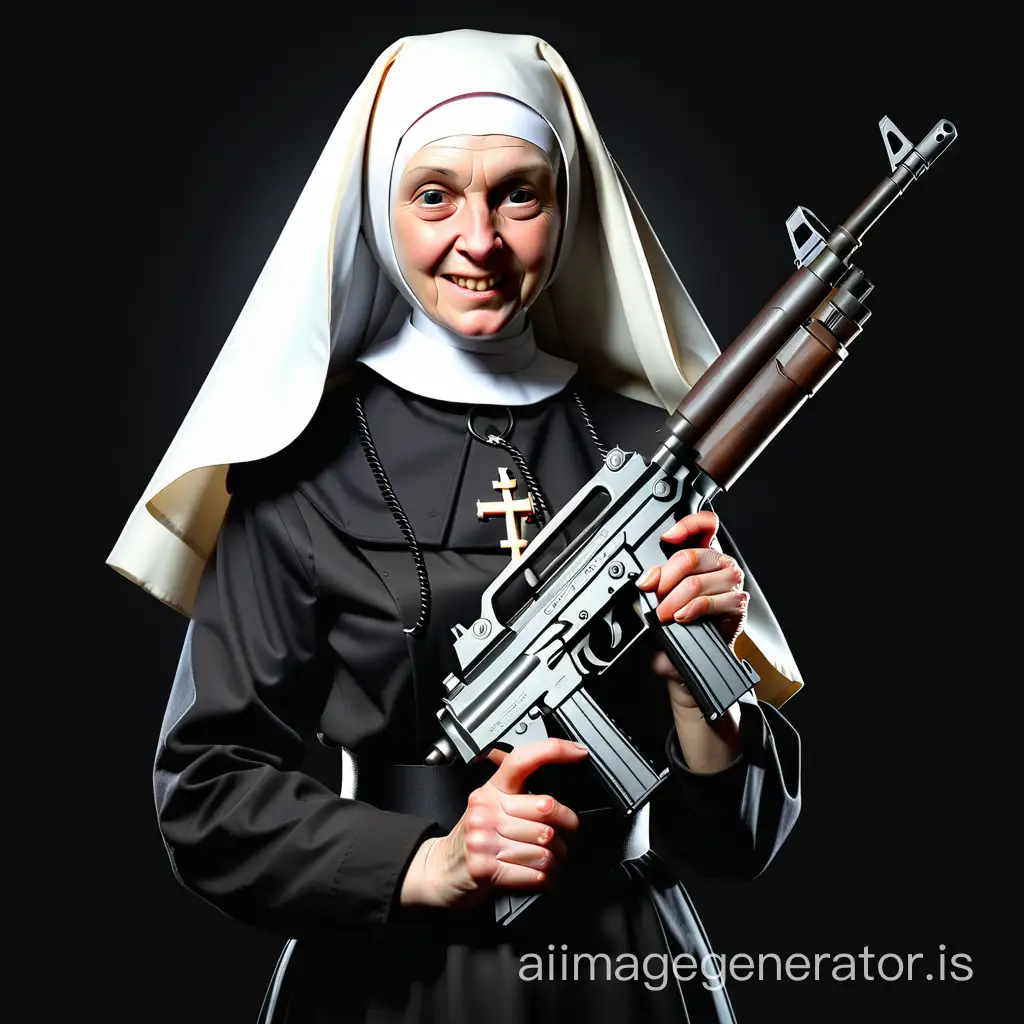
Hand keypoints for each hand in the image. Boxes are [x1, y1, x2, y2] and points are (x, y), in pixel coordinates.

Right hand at [400, 738, 586, 910]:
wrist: (440, 872)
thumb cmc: (474, 839)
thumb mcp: (489, 807)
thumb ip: (517, 794)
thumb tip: (557, 781)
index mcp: (492, 790)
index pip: (522, 759)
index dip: (554, 750)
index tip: (578, 752)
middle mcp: (486, 810)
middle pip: (547, 809)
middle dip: (567, 827)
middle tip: (567, 837)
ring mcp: (484, 839)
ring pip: (545, 846)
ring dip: (557, 860)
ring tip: (550, 861)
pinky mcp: (485, 868)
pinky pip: (535, 873)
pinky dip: (545, 879)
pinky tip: (539, 876)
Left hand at [636, 510, 748, 710]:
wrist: (697, 650)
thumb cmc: (682, 617)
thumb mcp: (665, 592)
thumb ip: (657, 578)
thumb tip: (646, 579)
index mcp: (705, 551)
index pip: (706, 524)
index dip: (687, 525)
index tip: (667, 537)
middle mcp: (721, 562)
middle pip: (689, 556)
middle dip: (664, 579)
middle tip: (655, 596)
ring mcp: (732, 581)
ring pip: (694, 582)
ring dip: (673, 601)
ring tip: (666, 614)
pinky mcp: (737, 603)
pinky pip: (707, 601)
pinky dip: (689, 610)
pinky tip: (682, 617)